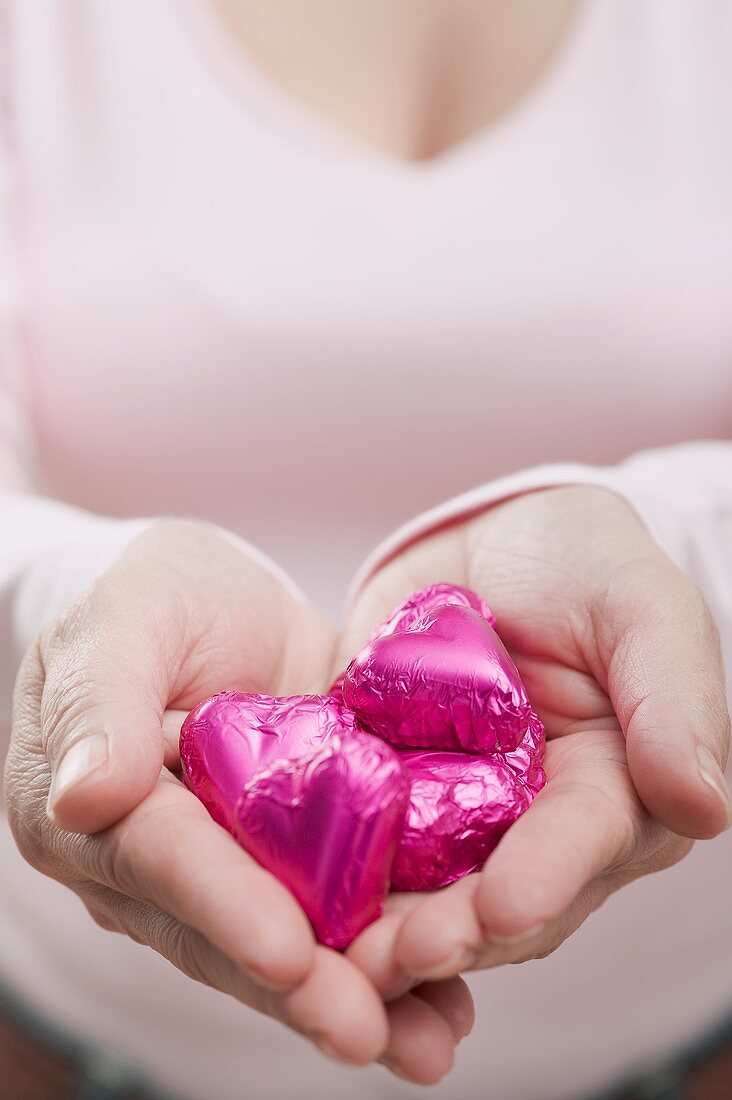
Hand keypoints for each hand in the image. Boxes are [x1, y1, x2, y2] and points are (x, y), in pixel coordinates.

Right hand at [5, 520, 471, 1082]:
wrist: (208, 594)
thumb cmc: (148, 596)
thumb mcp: (121, 622)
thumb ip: (98, 702)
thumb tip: (84, 800)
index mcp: (97, 817)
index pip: (161, 862)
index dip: (224, 907)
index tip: (288, 954)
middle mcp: (160, 866)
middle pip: (228, 931)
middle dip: (302, 987)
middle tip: (371, 1032)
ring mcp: (233, 865)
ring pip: (291, 939)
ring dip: (361, 992)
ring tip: (428, 1039)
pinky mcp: (299, 851)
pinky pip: (340, 906)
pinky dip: (393, 952)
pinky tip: (449, 994)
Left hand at [343, 487, 730, 988]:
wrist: (494, 540)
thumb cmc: (583, 560)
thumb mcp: (636, 603)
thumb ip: (673, 696)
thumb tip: (703, 806)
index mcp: (619, 789)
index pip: (586, 842)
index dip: (546, 880)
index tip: (501, 911)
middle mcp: (543, 824)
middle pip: (504, 894)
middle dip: (455, 931)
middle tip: (393, 959)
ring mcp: (465, 818)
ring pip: (433, 890)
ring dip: (389, 930)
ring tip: (339, 959)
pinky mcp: (397, 797)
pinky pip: (367, 843)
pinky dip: (337, 875)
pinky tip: (294, 901)